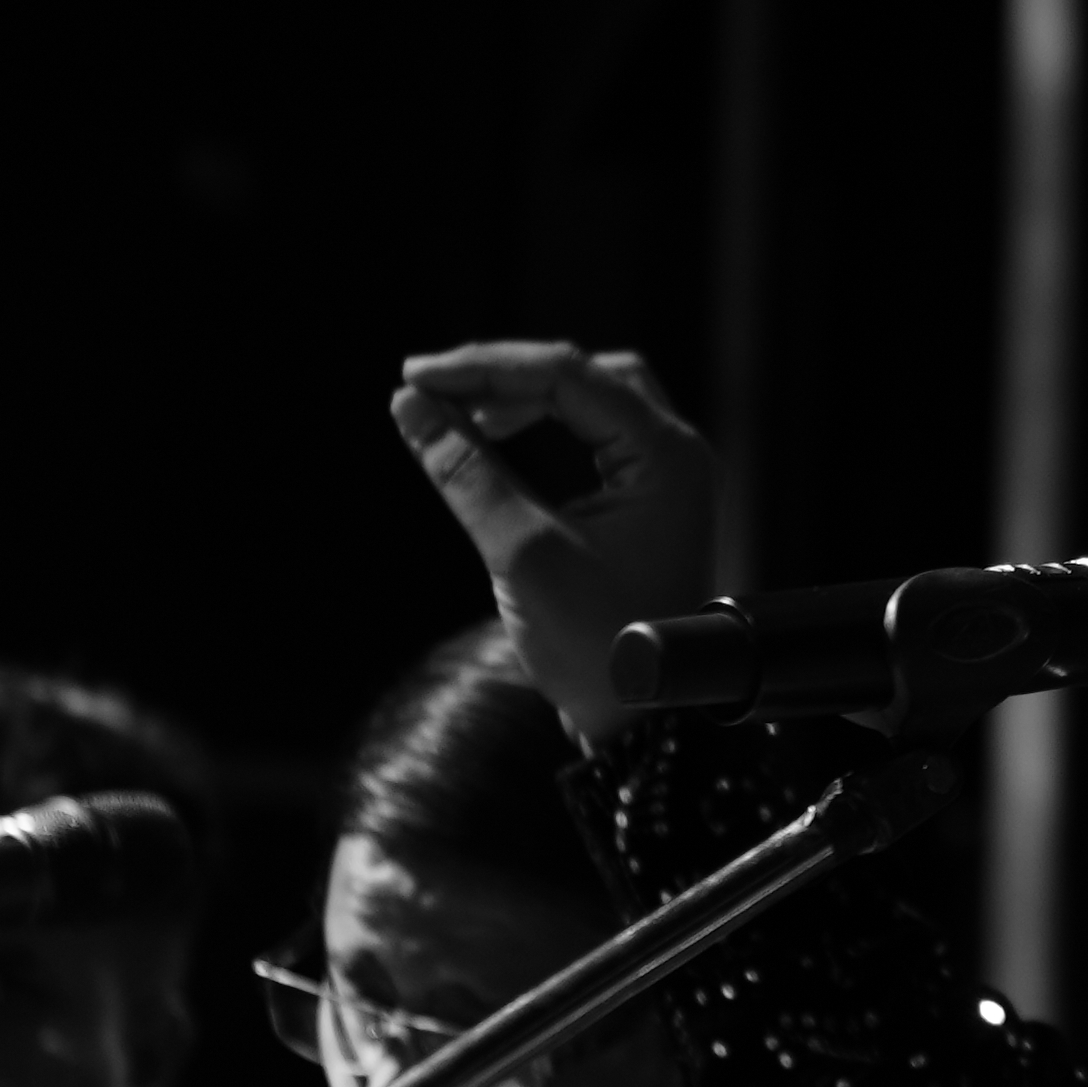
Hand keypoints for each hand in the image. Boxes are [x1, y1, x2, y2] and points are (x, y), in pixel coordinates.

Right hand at [391, 343, 718, 748]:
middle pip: (584, 375)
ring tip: (457, 415)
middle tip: (433, 388)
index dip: (484, 367)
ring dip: (523, 398)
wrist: (644, 719)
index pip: (567, 375)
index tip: (415, 376)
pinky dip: (543, 427)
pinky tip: (493, 439)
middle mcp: (677, 455)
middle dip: (504, 375)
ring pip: (591, 399)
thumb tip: (411, 406)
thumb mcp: (520, 552)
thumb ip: (466, 471)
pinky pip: (594, 436)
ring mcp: (667, 478)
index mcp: (665, 456)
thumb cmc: (595, 645)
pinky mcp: (647, 501)